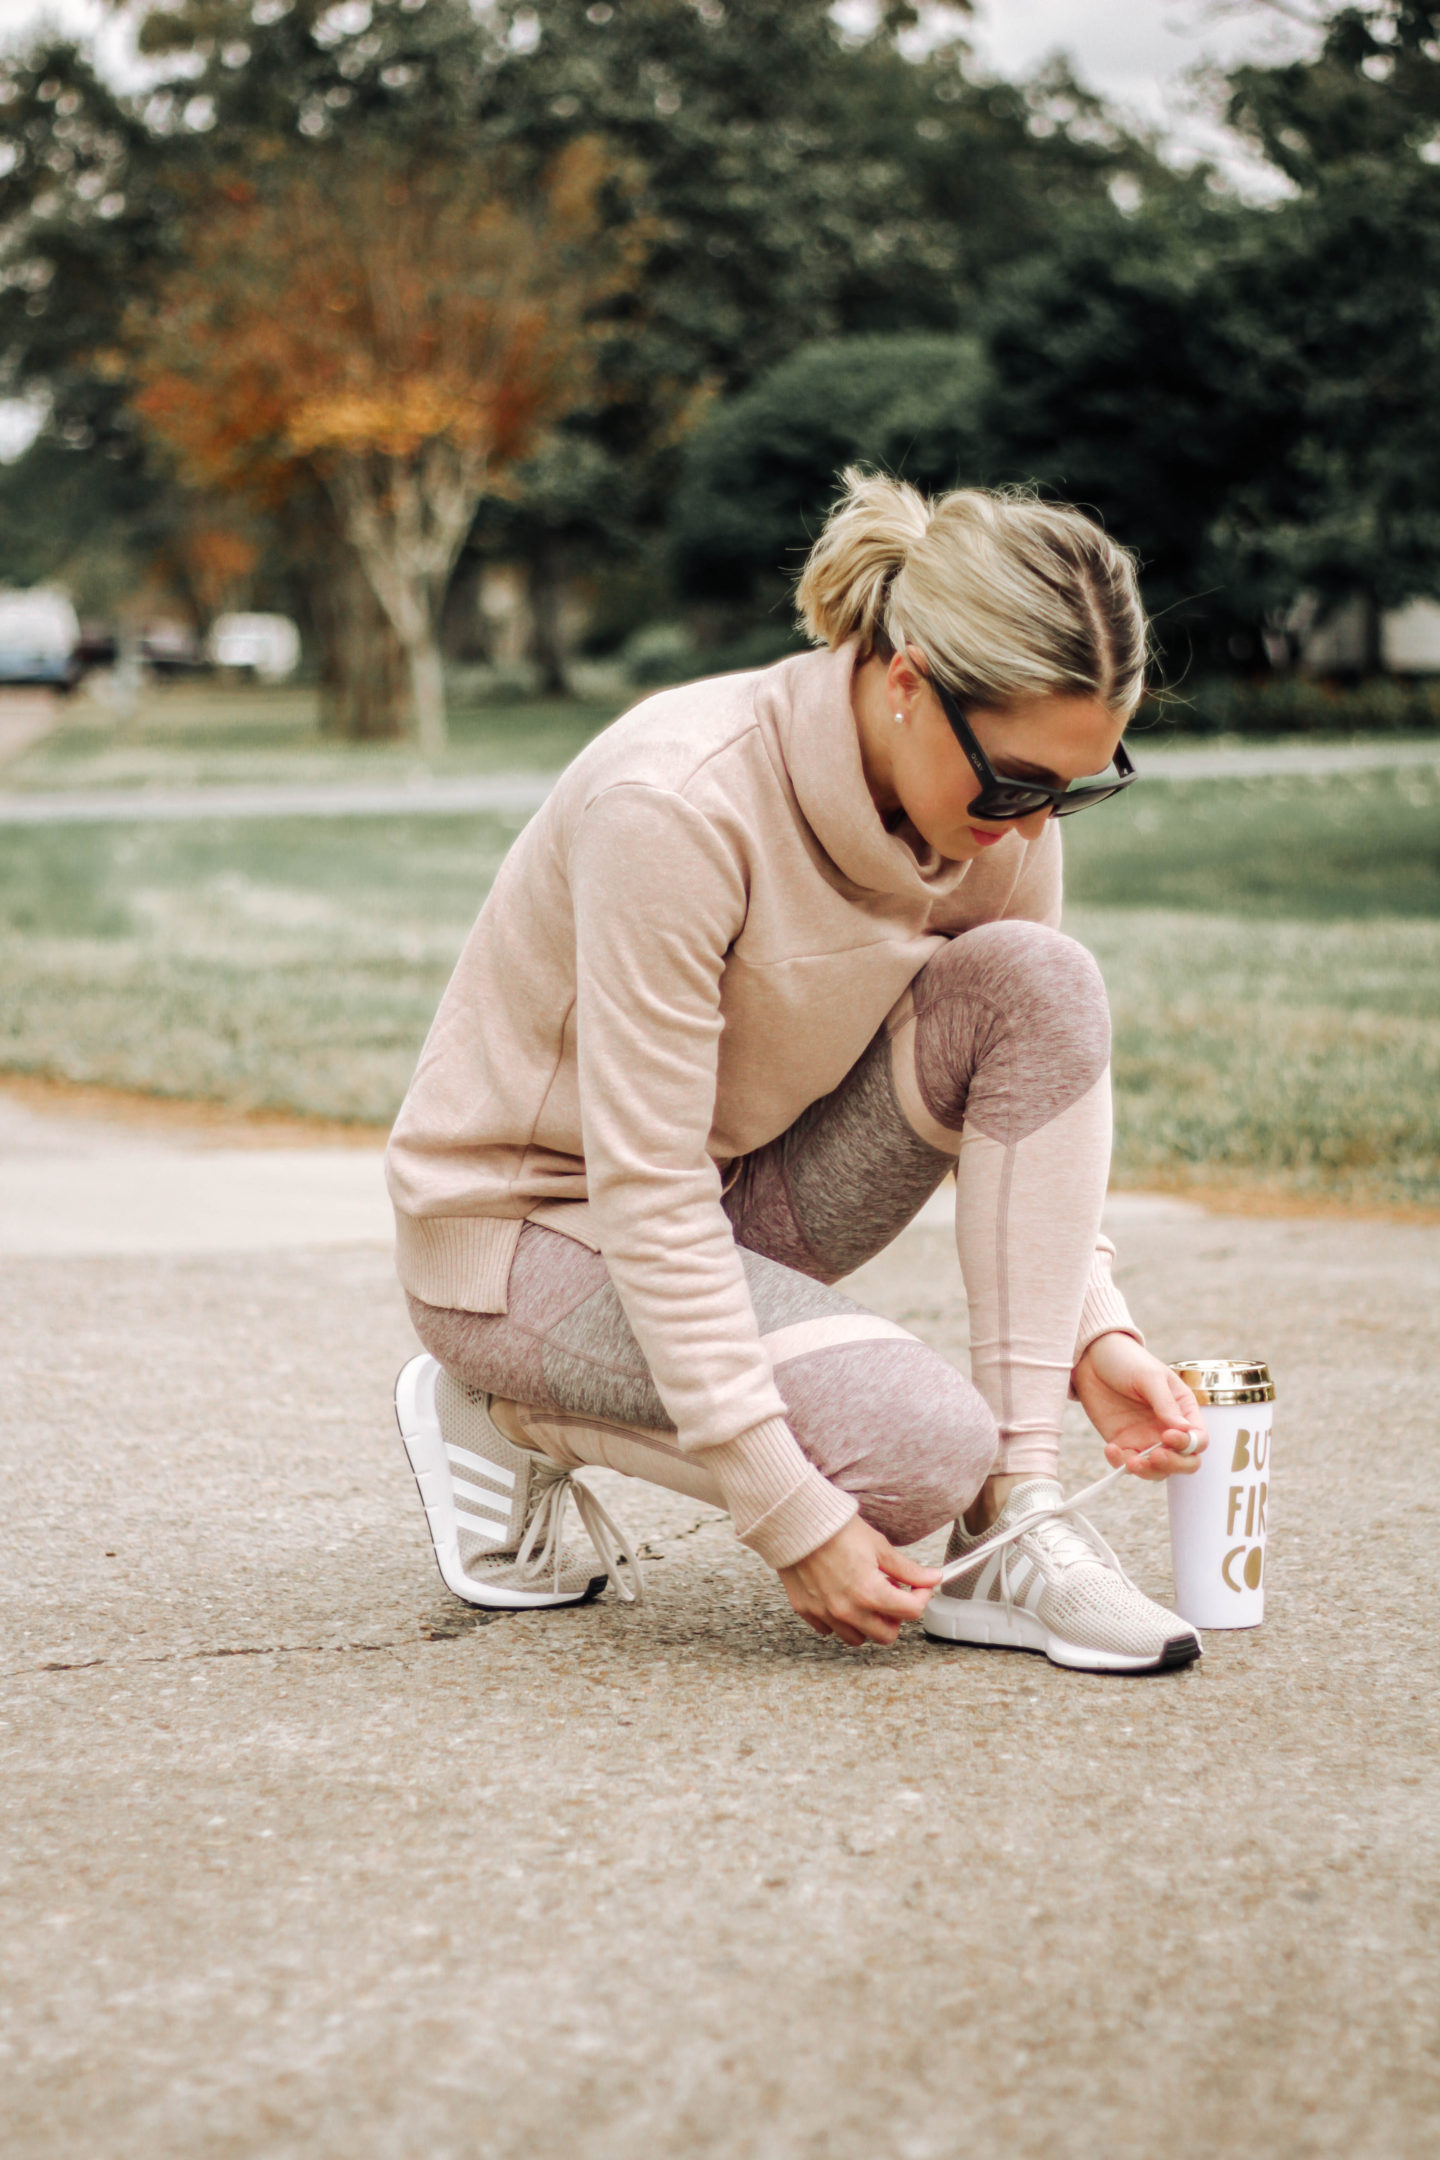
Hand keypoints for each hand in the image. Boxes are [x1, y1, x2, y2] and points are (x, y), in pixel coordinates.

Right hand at [778, 1515, 940, 1646]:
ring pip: (858, 1638)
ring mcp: (825, 1613)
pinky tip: (842, 1596)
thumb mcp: (879, 1546)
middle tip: (892, 1593)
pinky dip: (840, 1620)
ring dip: (868, 1622)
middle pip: (886, 1635)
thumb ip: (907, 1569)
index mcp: (870, 1593)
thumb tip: (932, 1578)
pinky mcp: (806, 1611)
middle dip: (895, 1616)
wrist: (796, 1521)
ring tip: (866, 1595)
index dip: (921, 1597)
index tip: (918, 1587)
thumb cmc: (835, 1529)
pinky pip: (830, 1629)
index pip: (911, 1612)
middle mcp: (847, 1610)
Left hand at [1072, 1332, 1206, 1479]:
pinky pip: (1127, 1463)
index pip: (1199, 1439)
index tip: (1168, 1435)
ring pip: (1157, 1469)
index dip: (1188, 1445)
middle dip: (1174, 1465)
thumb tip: (1184, 1431)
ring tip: (1131, 1462)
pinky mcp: (1123, 1443)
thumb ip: (1166, 1404)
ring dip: (1148, 1471)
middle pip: (1184, 1461)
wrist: (1092, 1357)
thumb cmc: (1127, 1360)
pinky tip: (1110, 1449)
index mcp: (1183, 1410)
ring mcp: (1146, 1438)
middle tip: (1155, 1456)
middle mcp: (1168, 1429)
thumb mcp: (1149, 1376)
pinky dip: (1120, 1463)